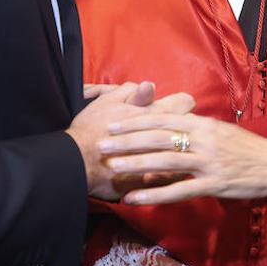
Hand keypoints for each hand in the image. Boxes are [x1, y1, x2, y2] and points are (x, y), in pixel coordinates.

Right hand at [66, 83, 195, 199]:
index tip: (177, 109)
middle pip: (189, 129)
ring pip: (185, 154)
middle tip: (176, 131)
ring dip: (183, 153)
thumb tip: (150, 85)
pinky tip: (172, 176)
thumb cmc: (92, 128)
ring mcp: (159, 158)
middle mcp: (162, 134)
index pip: (184, 102)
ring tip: (178, 153)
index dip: (182, 104)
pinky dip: (172, 177)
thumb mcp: (109, 102)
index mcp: (153, 112)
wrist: (78, 161)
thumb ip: (132, 93)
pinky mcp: (152, 180)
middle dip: (185, 129)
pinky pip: (172, 179)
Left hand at [99, 113, 266, 203]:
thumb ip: (196, 131)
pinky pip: (179, 191)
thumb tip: (170, 132)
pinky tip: (134, 199)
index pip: (163, 119)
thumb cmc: (249, 149)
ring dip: (136, 164)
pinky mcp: (214, 185)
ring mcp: (208, 162)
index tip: (114, 123)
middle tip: (102, 143)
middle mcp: (203, 139)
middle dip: (127, 140)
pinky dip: (154, 195)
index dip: (136, 121)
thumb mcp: (222, 132)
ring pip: (165, 161)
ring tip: (112, 168)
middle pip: (159, 137)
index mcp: (204, 123)